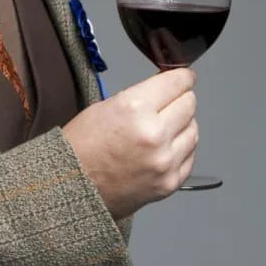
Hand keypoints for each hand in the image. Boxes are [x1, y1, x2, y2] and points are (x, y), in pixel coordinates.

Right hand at [63, 69, 197, 218]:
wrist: (71, 188)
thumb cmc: (80, 147)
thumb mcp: (104, 107)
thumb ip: (139, 98)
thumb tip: (165, 91)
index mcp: (134, 108)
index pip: (176, 83)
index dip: (182, 77)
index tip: (184, 77)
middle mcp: (154, 133)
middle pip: (189, 105)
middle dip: (181, 100)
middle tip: (171, 102)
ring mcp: (165, 160)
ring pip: (193, 131)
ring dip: (182, 125)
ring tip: (165, 127)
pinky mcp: (170, 182)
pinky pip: (190, 157)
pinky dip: (181, 150)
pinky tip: (165, 148)